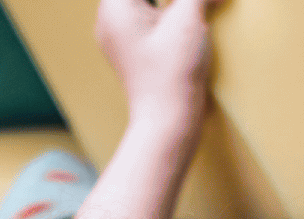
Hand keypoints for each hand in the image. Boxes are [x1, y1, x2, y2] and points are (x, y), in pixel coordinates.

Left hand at [94, 0, 223, 130]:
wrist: (168, 122)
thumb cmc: (172, 74)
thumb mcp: (189, 20)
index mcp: (115, 6)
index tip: (188, 0)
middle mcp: (110, 19)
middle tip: (192, 3)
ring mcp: (120, 37)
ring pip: (145, 2)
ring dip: (172, 2)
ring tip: (194, 7)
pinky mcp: (134, 50)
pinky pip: (147, 17)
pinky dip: (167, 10)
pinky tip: (189, 11)